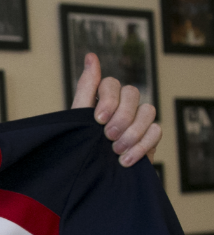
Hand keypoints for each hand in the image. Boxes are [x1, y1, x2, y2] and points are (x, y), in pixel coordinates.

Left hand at [71, 52, 160, 166]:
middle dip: (121, 116)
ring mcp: (139, 120)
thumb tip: (91, 55)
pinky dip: (141, 145)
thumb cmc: (81, 146)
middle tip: (108, 136)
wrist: (89, 179)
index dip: (108, 98)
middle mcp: (123, 105)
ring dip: (132, 132)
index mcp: (102, 98)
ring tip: (115, 150)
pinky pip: (157, 131)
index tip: (98, 119)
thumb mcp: (77, 119)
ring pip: (149, 110)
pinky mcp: (150, 137)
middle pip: (133, 93)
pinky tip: (125, 160)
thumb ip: (86, 88)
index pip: (112, 83)